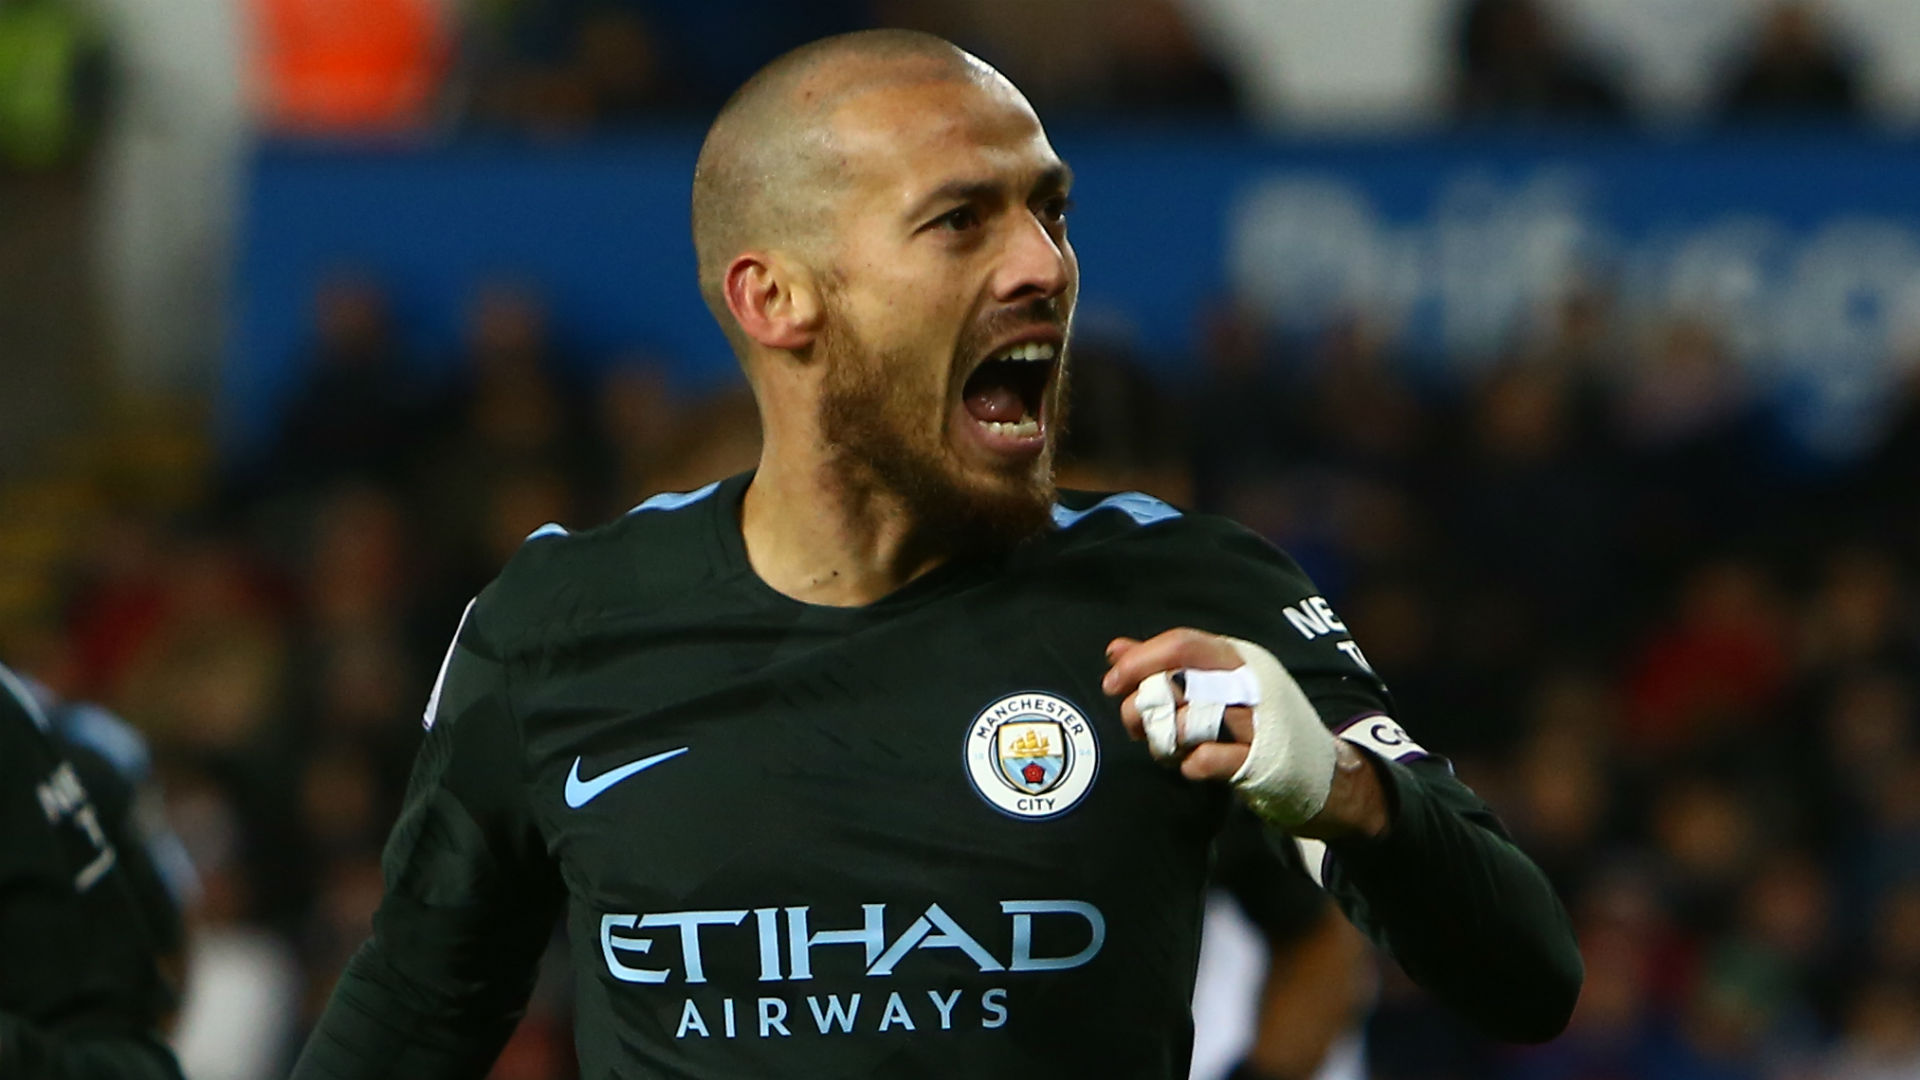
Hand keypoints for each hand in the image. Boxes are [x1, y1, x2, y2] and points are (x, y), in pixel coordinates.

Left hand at [1101, 627, 1391, 838]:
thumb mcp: (1214, 687)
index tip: (1111, 683)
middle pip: (1181, 680)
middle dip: (1143, 704)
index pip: (1182, 643)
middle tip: (1132, 724)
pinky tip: (1188, 767)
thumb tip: (1115, 650)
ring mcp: (1260, 721)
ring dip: (1164, 738)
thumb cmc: (1256, 725)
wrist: (1323, 773)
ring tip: (1163, 748)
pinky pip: (1213, 758)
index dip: (1141, 660)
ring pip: (1192, 719)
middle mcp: (1250, 682)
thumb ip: (1164, 668)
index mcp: (1238, 658)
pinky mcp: (1265, 760)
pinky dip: (1191, 764)